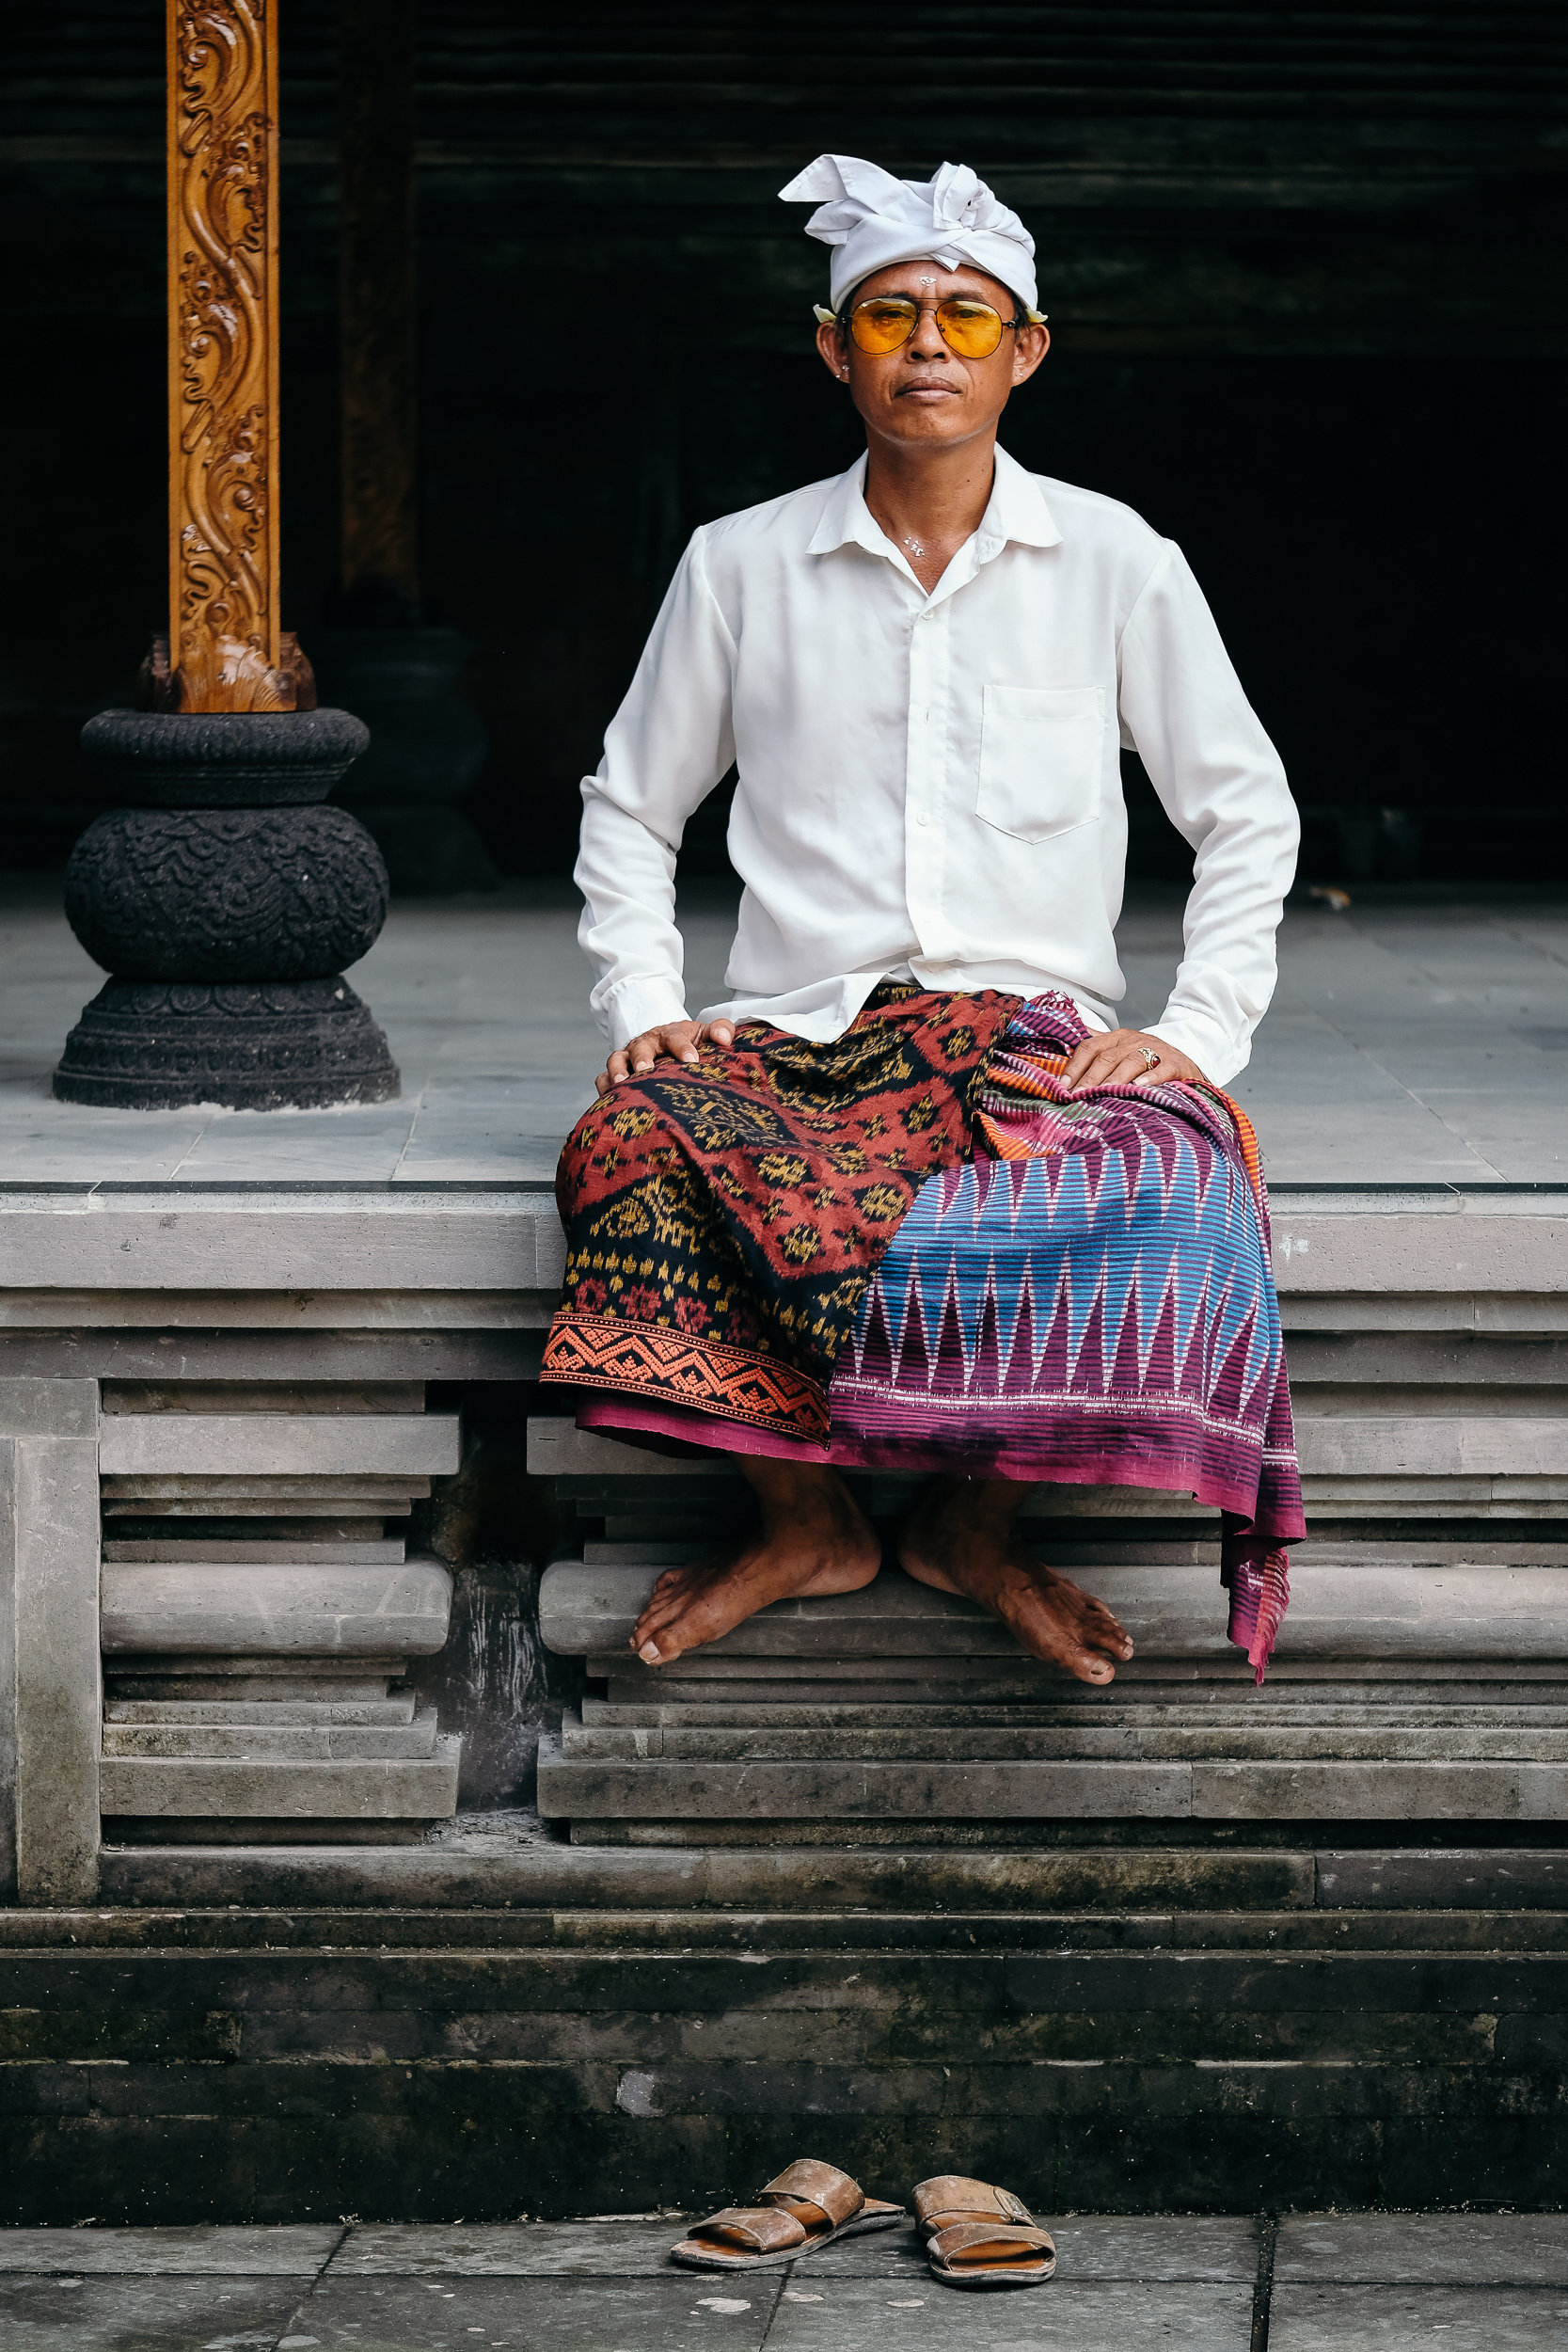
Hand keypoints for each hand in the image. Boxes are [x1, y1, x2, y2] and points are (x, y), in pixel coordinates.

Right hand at [595, 1018, 736, 1096]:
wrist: (666, 1045)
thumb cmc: (690, 1044)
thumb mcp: (705, 1034)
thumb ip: (720, 1031)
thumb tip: (725, 1040)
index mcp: (669, 1034)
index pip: (675, 1037)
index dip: (682, 1047)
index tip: (692, 1061)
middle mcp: (645, 1044)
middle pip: (640, 1046)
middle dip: (642, 1057)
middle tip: (646, 1069)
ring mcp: (627, 1058)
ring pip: (616, 1059)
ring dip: (617, 1071)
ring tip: (622, 1084)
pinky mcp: (615, 1073)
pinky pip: (602, 1078)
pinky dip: (603, 1086)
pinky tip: (609, 1099)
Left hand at [1060, 1027, 1208, 1092]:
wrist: (1187, 1062)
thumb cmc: (1147, 1061)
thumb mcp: (1121, 1052)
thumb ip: (1096, 1052)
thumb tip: (1063, 1051)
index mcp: (1117, 1038)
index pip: (1090, 1047)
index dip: (1075, 1065)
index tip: (1063, 1085)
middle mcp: (1134, 1041)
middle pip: (1108, 1056)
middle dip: (1091, 1077)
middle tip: (1079, 1095)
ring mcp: (1156, 1050)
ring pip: (1132, 1061)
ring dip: (1116, 1078)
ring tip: (1105, 1093)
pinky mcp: (1176, 1064)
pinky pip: (1163, 1069)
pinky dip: (1151, 1077)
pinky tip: (1140, 1087)